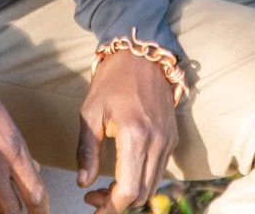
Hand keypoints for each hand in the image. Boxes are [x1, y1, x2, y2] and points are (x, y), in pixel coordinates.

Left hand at [75, 52, 178, 211]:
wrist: (142, 56)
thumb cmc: (112, 80)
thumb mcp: (90, 112)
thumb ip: (86, 150)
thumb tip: (83, 182)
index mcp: (135, 135)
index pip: (129, 189)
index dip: (110, 206)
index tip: (92, 204)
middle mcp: (157, 143)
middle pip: (142, 194)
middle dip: (117, 204)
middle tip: (94, 197)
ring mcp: (168, 142)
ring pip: (153, 186)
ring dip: (130, 195)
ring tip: (105, 189)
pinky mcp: (172, 139)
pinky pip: (159, 172)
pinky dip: (142, 181)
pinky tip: (123, 174)